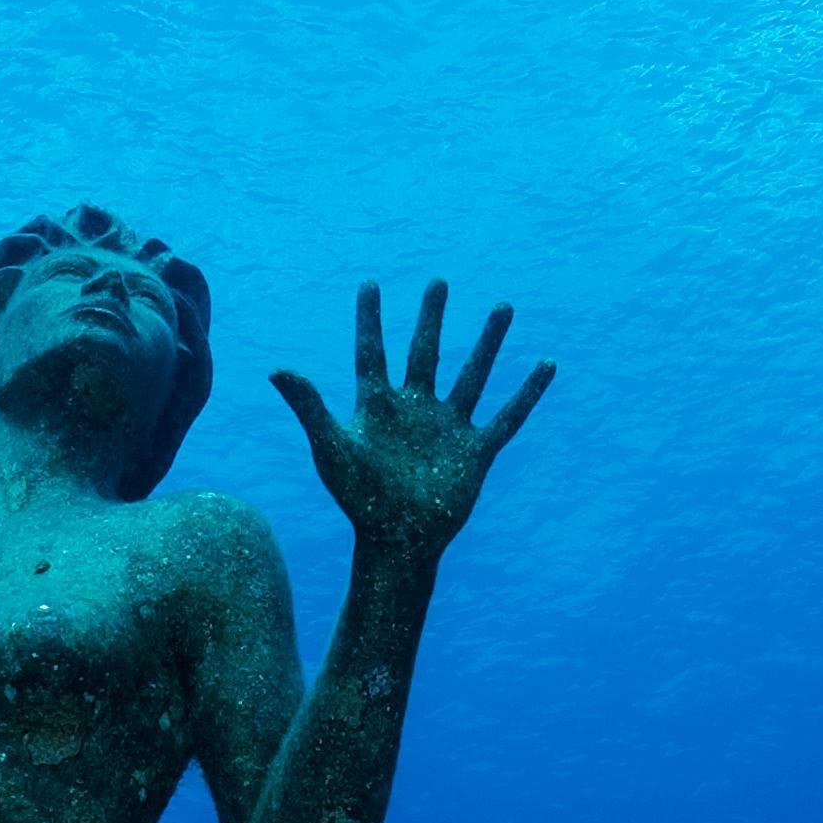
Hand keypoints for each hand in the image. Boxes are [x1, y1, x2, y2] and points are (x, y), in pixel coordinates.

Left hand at [269, 279, 551, 557]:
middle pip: (424, 352)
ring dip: (488, 341)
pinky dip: (527, 392)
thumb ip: (309, 407)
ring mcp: (448, 428)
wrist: (398, 541)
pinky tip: (546, 364)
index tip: (369, 283)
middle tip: (438, 282)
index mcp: (378, 406)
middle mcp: (415, 409)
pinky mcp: (476, 450)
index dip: (369, 319)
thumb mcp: (332, 449)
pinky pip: (508, 416)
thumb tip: (276, 369)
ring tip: (504, 307)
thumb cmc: (359, 500)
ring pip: (472, 374)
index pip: (372, 352)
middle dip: (431, 318)